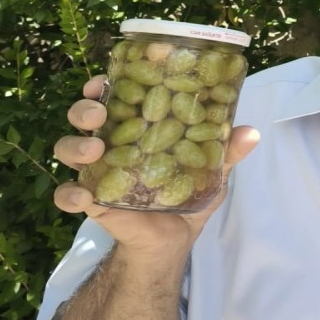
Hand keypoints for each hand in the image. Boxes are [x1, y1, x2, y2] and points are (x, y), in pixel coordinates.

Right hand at [51, 75, 258, 257]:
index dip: (105, 84)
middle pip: (83, 116)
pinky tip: (83, 197)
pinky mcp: (91, 202)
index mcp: (134, 129)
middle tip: (98, 112)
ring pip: (68, 148)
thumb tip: (252, 133)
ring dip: (75, 145)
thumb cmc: (187, 198)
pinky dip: (69, 194)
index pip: (114, 98)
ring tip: (94, 149)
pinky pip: (67, 195)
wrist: (172, 241)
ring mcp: (97, 172)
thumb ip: (227, 154)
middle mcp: (110, 145)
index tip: (106, 78)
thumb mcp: (211, 175)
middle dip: (85, 108)